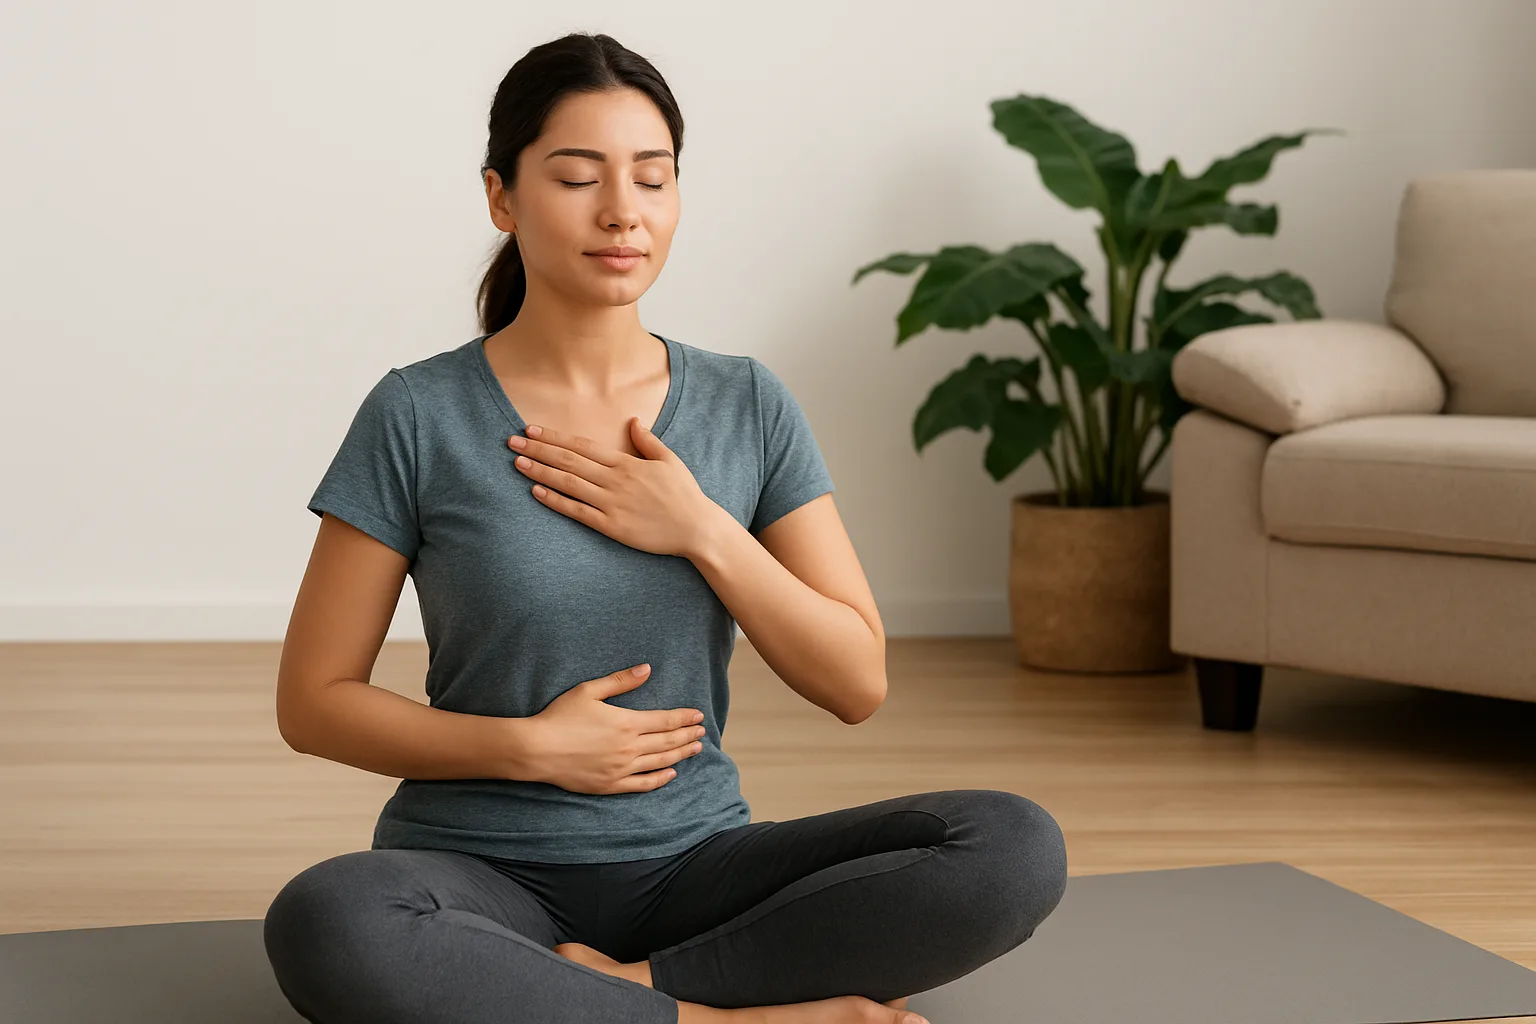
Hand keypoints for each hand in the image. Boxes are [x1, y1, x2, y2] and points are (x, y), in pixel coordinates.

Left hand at [508, 420, 720, 556]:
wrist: (696, 528)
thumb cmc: (684, 494)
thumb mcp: (670, 461)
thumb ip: (648, 441)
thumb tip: (633, 421)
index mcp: (628, 463)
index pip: (583, 445)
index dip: (556, 437)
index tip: (532, 429)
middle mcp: (616, 480)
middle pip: (569, 461)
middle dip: (539, 449)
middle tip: (512, 441)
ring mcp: (612, 504)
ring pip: (569, 484)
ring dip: (541, 472)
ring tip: (518, 462)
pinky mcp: (612, 526)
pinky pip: (578, 512)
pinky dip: (556, 501)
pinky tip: (537, 492)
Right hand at [522, 664, 709, 794]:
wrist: (536, 749)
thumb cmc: (560, 716)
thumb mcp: (589, 691)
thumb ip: (620, 681)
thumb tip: (647, 669)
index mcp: (626, 722)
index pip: (666, 720)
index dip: (685, 717)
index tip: (699, 715)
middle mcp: (629, 747)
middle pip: (668, 741)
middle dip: (688, 735)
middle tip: (702, 732)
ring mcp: (621, 768)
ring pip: (661, 762)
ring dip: (681, 755)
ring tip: (695, 749)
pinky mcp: (611, 785)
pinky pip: (643, 784)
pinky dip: (660, 779)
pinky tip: (671, 774)